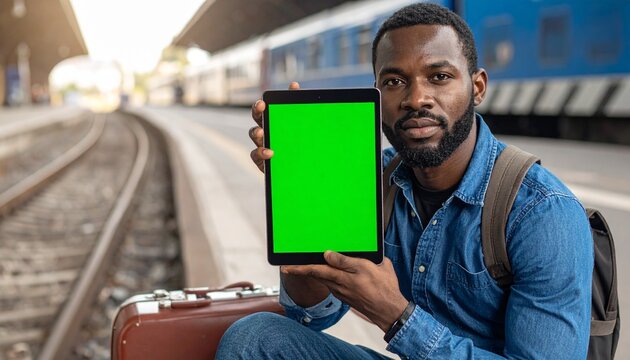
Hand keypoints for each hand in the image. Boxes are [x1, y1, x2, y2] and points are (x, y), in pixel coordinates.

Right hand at [249, 81, 299, 171]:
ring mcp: (262, 145)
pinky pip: (256, 154)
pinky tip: (270, 153)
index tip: (266, 99)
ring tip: (262, 132)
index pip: (266, 108)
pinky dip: (261, 152)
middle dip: (258, 110)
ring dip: (257, 131)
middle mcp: (266, 131)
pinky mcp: (262, 161)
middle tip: (262, 105)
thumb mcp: (303, 129)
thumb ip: (300, 108)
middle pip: (257, 117)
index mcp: (275, 121)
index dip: (264, 102)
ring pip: (254, 135)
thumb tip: (293, 84)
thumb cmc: (301, 148)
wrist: (302, 172)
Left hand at [282, 251, 408, 331]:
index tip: (287, 267)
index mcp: (342, 277)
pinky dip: (327, 277)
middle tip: (289, 266)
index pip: (315, 270)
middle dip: (302, 270)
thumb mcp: (368, 267)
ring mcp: (342, 292)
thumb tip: (329, 255)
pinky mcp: (346, 296)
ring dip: (314, 273)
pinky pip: (332, 284)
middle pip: (316, 275)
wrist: (389, 310)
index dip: (300, 268)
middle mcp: (339, 286)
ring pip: (324, 280)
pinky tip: (329, 273)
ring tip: (307, 266)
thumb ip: (346, 260)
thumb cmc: (383, 288)